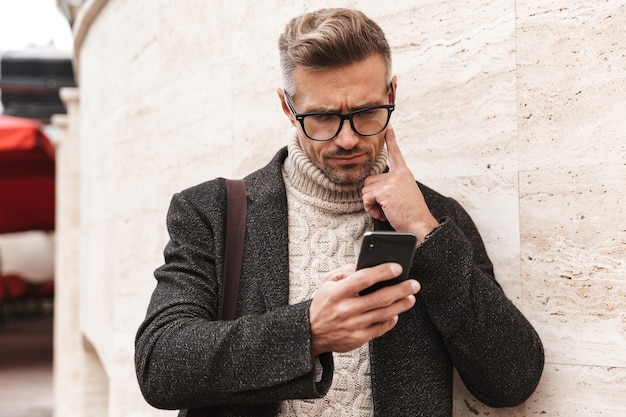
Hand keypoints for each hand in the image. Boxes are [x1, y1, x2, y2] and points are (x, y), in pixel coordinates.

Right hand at [309, 263, 419, 356]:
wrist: (312, 332)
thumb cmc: (323, 304)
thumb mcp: (327, 282)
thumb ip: (346, 271)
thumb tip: (368, 265)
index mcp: (338, 292)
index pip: (363, 279)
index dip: (382, 272)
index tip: (397, 267)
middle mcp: (346, 309)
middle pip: (380, 298)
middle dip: (401, 289)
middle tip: (414, 284)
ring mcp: (354, 325)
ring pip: (385, 313)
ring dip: (402, 304)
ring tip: (411, 297)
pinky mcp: (359, 338)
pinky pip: (381, 327)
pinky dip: (391, 319)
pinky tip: (397, 312)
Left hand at [362, 124, 439, 242]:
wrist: (420, 226)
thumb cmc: (411, 215)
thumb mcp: (404, 194)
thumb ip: (392, 185)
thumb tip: (372, 187)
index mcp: (404, 173)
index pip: (395, 153)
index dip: (391, 139)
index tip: (388, 126)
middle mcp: (399, 174)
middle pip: (370, 180)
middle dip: (373, 196)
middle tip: (386, 207)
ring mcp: (392, 181)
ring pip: (366, 190)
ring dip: (372, 203)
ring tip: (386, 211)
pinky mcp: (386, 191)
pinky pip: (366, 198)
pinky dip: (370, 208)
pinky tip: (383, 213)